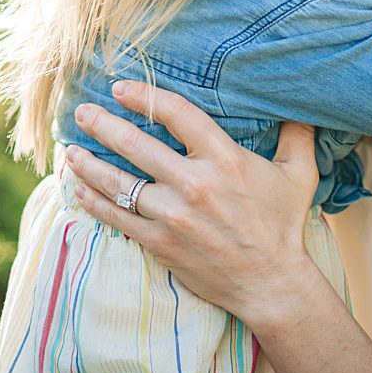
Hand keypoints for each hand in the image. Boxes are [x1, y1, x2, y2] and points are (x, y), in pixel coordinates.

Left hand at [62, 80, 320, 325]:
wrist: (271, 284)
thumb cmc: (282, 226)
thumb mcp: (299, 175)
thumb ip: (296, 136)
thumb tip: (300, 104)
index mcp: (225, 159)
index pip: (176, 114)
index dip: (144, 96)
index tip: (121, 88)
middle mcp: (195, 184)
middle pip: (135, 144)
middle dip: (103, 124)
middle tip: (82, 112)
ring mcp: (173, 216)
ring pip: (118, 182)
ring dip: (88, 163)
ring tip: (71, 150)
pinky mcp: (160, 243)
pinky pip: (116, 217)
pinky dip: (93, 200)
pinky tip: (78, 187)